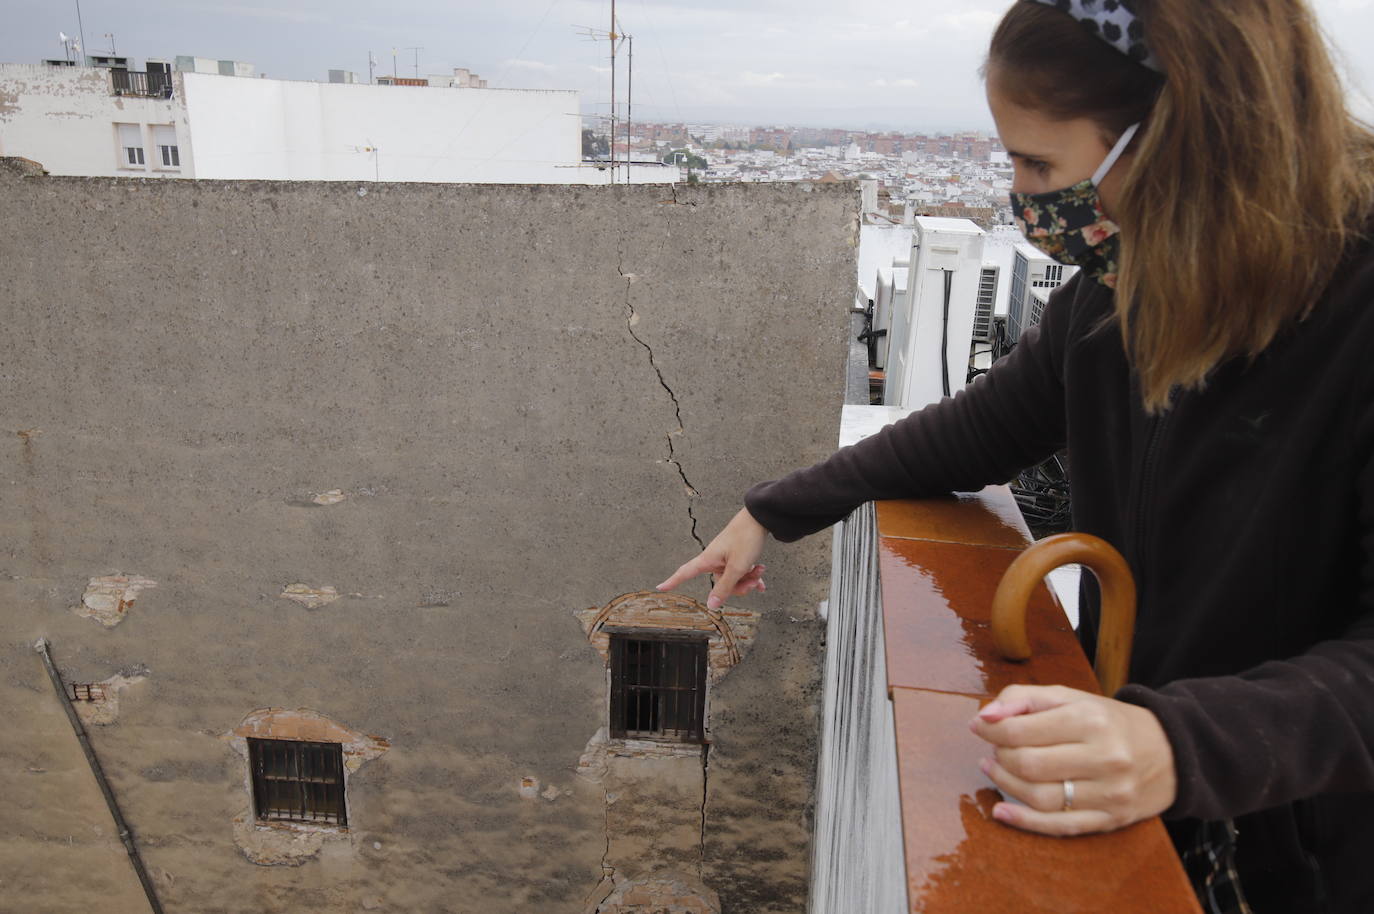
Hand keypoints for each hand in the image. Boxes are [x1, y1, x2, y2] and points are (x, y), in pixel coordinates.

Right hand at [657, 508, 768, 608]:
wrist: (760, 518)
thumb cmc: (746, 538)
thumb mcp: (737, 567)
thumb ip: (725, 588)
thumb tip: (711, 605)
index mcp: (708, 559)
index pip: (685, 572)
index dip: (672, 581)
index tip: (660, 587)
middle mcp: (715, 559)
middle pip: (720, 583)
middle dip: (739, 585)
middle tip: (753, 580)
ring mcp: (726, 557)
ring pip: (734, 578)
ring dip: (749, 578)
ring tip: (760, 570)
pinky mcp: (737, 554)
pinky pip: (741, 572)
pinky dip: (752, 576)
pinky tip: (762, 583)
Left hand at [968, 684, 1176, 835]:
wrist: (1171, 752)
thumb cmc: (1110, 722)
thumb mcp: (1071, 698)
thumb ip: (1024, 698)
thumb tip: (985, 716)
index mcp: (1091, 720)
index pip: (1022, 730)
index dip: (991, 730)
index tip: (978, 726)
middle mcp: (1104, 757)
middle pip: (1028, 765)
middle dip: (1000, 755)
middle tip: (994, 748)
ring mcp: (1110, 793)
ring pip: (1040, 797)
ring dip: (1006, 785)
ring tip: (994, 768)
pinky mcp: (1111, 820)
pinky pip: (1060, 827)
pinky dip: (1024, 822)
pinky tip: (1002, 810)